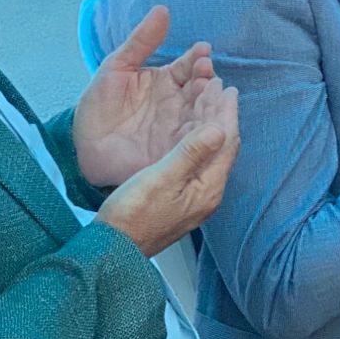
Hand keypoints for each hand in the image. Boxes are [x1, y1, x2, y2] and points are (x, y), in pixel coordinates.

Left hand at [75, 6, 221, 189]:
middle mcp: (179, 103)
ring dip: (211, 102)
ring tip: (209, 93)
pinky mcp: (178, 151)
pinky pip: (198, 140)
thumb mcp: (116, 68)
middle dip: (207, 79)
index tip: (202, 51)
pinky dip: (207, 130)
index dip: (198, 58)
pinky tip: (208, 121)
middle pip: (203, 88)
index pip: (190, 66)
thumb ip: (141, 41)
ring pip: (205, 112)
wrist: (82, 148)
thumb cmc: (98, 107)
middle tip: (206, 74)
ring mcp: (180, 127)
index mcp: (168, 81)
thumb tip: (162, 9)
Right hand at [94, 86, 239, 257]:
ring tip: (206, 103)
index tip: (227, 89)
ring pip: (210, 153)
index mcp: (208, 188)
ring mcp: (195, 198)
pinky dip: (197, 140)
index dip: (227, 114)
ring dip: (210, 126)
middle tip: (218, 88)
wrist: (112, 250)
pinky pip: (198, 162)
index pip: (226, 143)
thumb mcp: (161, 179)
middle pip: (222, 147)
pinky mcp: (181, 199)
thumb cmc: (132, 215)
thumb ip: (191, 153)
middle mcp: (208, 194)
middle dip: (221, 116)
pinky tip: (190, 132)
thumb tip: (219, 129)